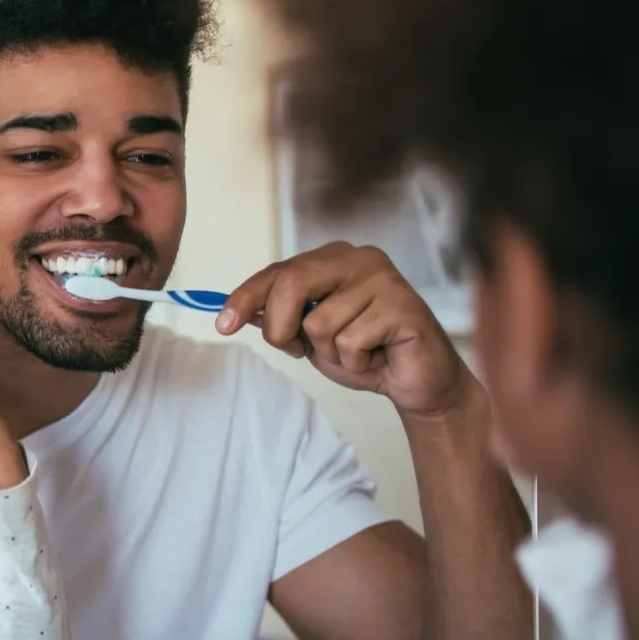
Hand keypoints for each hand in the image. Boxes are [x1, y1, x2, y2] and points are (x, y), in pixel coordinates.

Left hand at [216, 242, 471, 417]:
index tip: (223, 325)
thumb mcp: (310, 336)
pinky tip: (377, 355)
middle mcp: (357, 259)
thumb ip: (280, 317)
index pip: (278, 272)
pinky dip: (355, 362)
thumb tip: (238, 311)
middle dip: (282, 328)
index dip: (245, 298)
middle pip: (291, 284)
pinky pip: (351, 341)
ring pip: (319, 322)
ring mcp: (382, 278)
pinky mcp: (402, 305)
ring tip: (358, 351)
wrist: (415, 381)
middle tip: (299, 351)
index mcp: (331, 259)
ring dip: (330, 353)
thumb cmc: (364, 353)